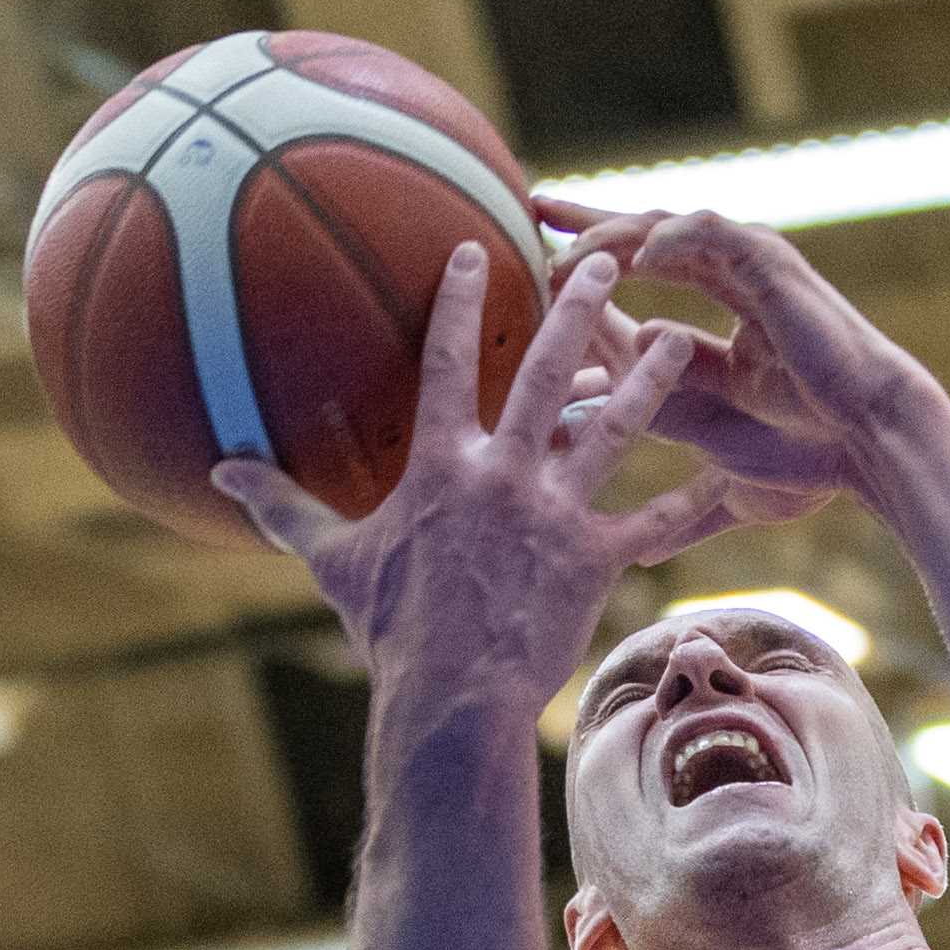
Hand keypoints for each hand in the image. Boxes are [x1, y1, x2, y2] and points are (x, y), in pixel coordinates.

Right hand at [213, 242, 710, 706]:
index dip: (464, 302)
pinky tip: (730, 482)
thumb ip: (284, 507)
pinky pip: (652, 527)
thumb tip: (219, 472)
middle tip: (606, 259)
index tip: (481, 251)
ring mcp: (554, 514)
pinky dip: (692, 507)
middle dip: (579, 309)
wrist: (449, 698)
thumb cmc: (389, 630)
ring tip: (684, 337)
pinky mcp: (594, 561)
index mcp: (441, 464)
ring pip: (615, 429)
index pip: (451, 361)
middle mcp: (503, 474)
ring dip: (653, 380)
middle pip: (549, 372)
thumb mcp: (332, 562)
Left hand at [528, 198, 949, 543]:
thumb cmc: (811, 458)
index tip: (536, 269)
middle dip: (589, 220)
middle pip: (646, 232)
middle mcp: (735, 278)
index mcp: (719, 315)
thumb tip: (639, 557)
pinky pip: (710, 234)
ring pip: (667, 227)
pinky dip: (669, 239)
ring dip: (613, 235)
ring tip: (565, 254)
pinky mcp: (771, 265)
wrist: (869, 443)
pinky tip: (631, 255)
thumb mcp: (724, 475)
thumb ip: (679, 506)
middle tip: (533, 205)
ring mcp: (753, 266)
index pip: (641, 276)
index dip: (591, 266)